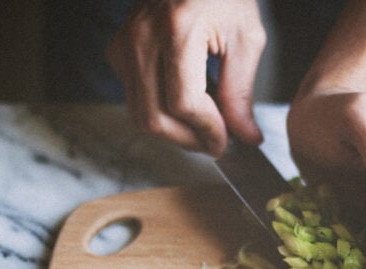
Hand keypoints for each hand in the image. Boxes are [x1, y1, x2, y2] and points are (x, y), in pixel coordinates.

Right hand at [108, 0, 264, 154]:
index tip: (226, 142)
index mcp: (177, 29)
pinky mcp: (119, 51)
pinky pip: (135, 100)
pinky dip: (161, 113)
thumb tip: (246, 137)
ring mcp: (125, 44)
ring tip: (204, 126)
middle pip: (155, 118)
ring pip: (141, 115)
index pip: (184, 103)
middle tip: (216, 143)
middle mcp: (142, 37)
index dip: (207, 131)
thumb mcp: (246, 39)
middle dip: (189, 140)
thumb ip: (241, 93)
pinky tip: (185, 105)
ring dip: (175, 132)